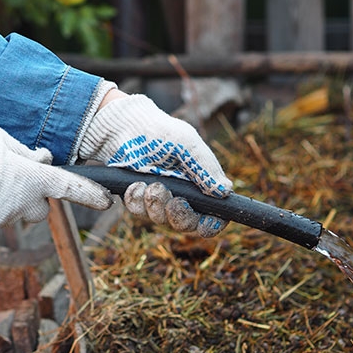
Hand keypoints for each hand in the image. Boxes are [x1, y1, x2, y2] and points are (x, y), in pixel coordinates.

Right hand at [0, 126, 111, 235]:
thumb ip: (24, 152)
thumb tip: (42, 159)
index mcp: (31, 179)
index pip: (69, 187)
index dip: (90, 193)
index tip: (106, 200)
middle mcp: (21, 205)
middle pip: (41, 207)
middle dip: (34, 195)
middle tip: (13, 176)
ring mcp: (2, 220)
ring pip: (15, 211)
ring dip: (7, 199)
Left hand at [80, 92, 231, 236]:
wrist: (126, 126)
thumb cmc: (161, 133)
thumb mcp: (188, 145)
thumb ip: (206, 168)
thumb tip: (226, 190)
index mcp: (200, 186)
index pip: (211, 217)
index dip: (210, 224)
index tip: (205, 220)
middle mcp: (181, 197)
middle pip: (187, 225)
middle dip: (180, 216)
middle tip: (173, 201)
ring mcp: (158, 200)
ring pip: (161, 221)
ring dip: (156, 205)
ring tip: (150, 185)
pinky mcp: (138, 199)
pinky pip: (139, 212)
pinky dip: (137, 200)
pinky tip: (136, 184)